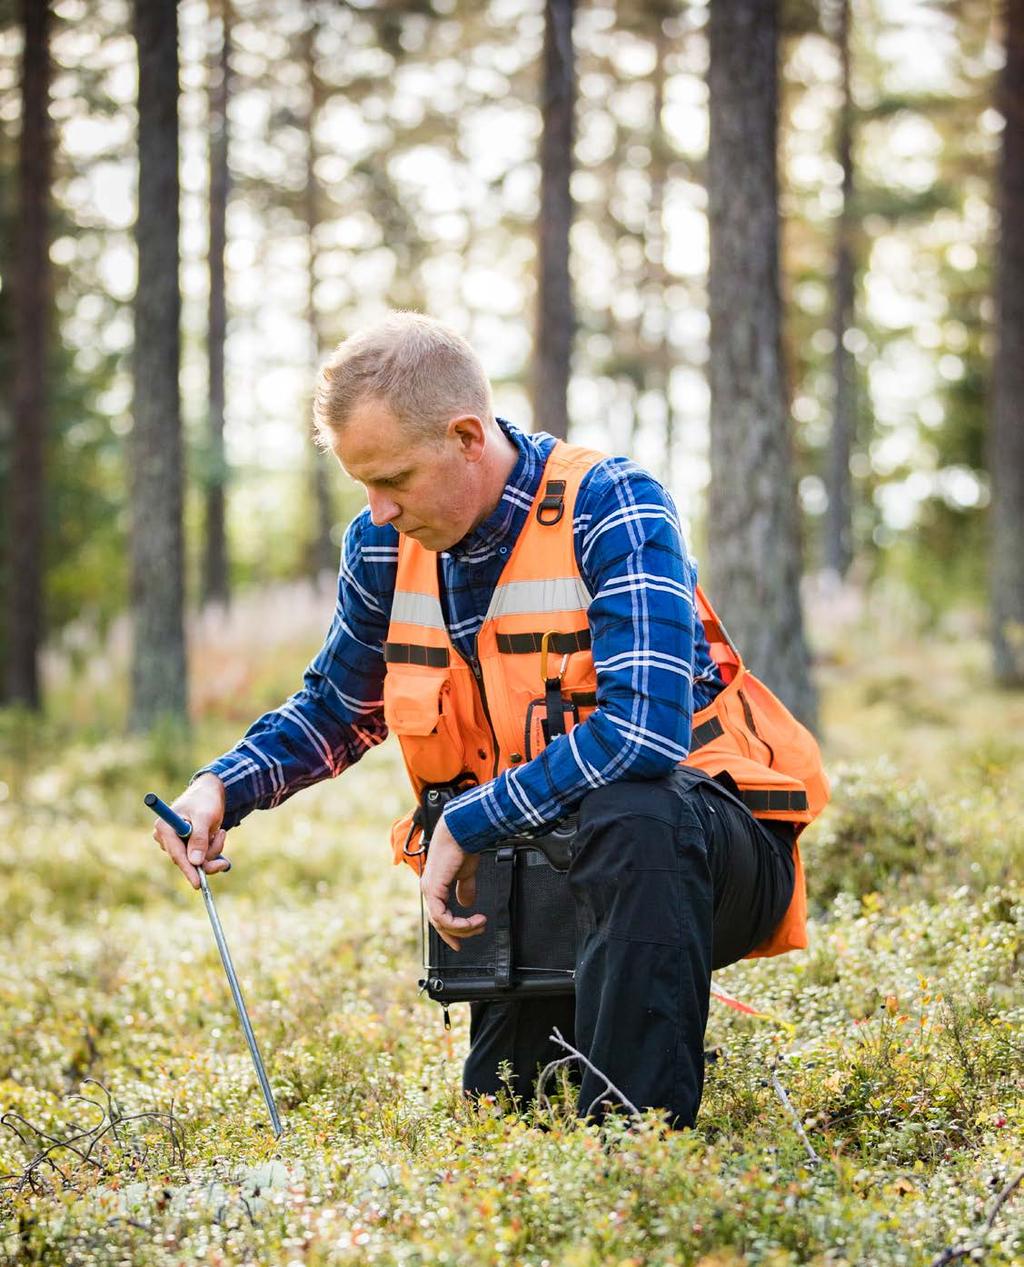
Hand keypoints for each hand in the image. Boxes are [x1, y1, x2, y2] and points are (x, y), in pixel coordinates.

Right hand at [151, 773, 231, 890]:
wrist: (211, 792)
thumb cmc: (205, 800)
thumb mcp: (204, 817)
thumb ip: (199, 838)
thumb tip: (195, 862)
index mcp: (165, 827)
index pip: (176, 854)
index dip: (188, 869)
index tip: (198, 883)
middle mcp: (167, 837)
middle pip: (187, 860)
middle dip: (208, 854)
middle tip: (223, 843)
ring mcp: (177, 843)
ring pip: (197, 859)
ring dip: (213, 849)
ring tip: (220, 831)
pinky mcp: (187, 846)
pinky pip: (201, 857)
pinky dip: (213, 849)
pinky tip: (218, 835)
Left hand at [420, 816, 485, 951]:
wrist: (461, 832)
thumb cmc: (463, 846)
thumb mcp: (466, 873)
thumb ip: (464, 889)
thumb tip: (466, 903)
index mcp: (435, 885)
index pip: (438, 914)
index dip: (450, 930)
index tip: (461, 941)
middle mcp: (429, 889)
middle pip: (439, 922)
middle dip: (457, 934)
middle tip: (476, 933)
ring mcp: (429, 890)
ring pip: (441, 922)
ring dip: (463, 928)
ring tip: (480, 923)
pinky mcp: (434, 889)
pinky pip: (443, 917)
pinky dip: (459, 923)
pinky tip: (473, 920)